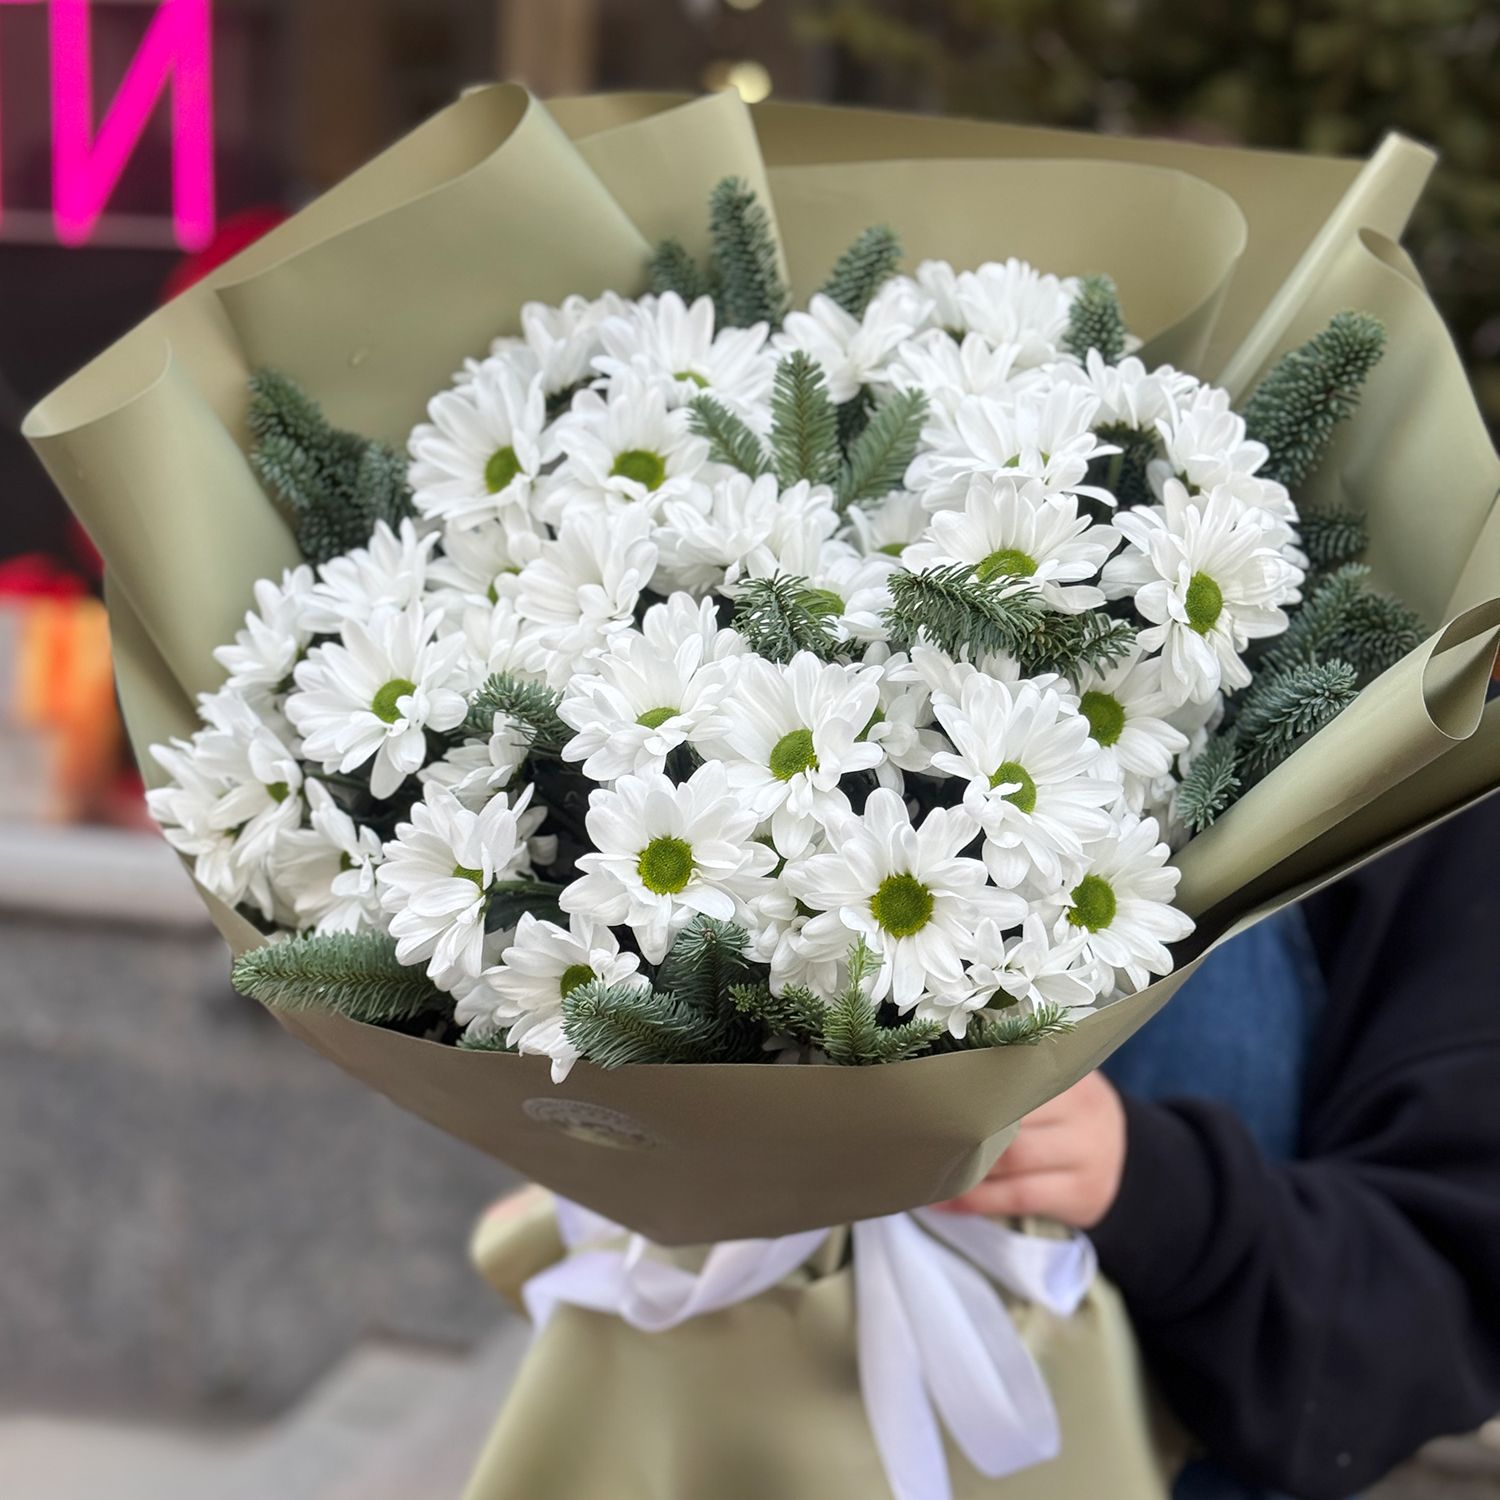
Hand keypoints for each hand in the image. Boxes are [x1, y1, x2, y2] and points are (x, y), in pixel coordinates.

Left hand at [939, 1071, 1126, 1228]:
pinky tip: (943, 1202)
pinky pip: (1018, 1197)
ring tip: (925, 1167)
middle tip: (917, 1132)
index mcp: (1069, 1072)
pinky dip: (975, 1200)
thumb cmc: (1068, 1116)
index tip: (928, 1090)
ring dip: (964, 1166)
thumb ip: (1012, 1078)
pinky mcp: (1081, 1194)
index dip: (970, 1084)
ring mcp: (1085, 1153)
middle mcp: (1083, 1108)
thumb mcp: (1055, 1086)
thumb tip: (938, 1080)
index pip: (1015, 1072)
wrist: (1131, 1165)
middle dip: (962, 1127)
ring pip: (1012, 1159)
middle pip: (1011, 1116)